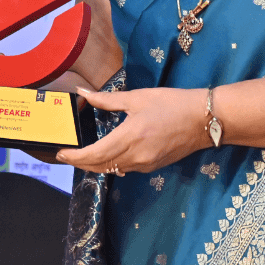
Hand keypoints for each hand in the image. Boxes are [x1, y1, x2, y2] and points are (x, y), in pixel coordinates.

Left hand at [55, 86, 209, 174]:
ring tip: (82, 156)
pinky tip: (107, 156)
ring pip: (112, 170)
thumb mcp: (138, 97)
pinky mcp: (153, 166)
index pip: (95, 154)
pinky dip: (111, 164)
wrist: (204, 120)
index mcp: (130, 137)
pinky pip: (125, 169)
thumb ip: (107, 100)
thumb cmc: (172, 103)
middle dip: (80, 163)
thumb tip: (83, 93)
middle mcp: (136, 156)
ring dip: (94, 165)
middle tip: (66, 156)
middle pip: (100, 166)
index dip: (74, 157)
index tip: (61, 153)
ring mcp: (145, 164)